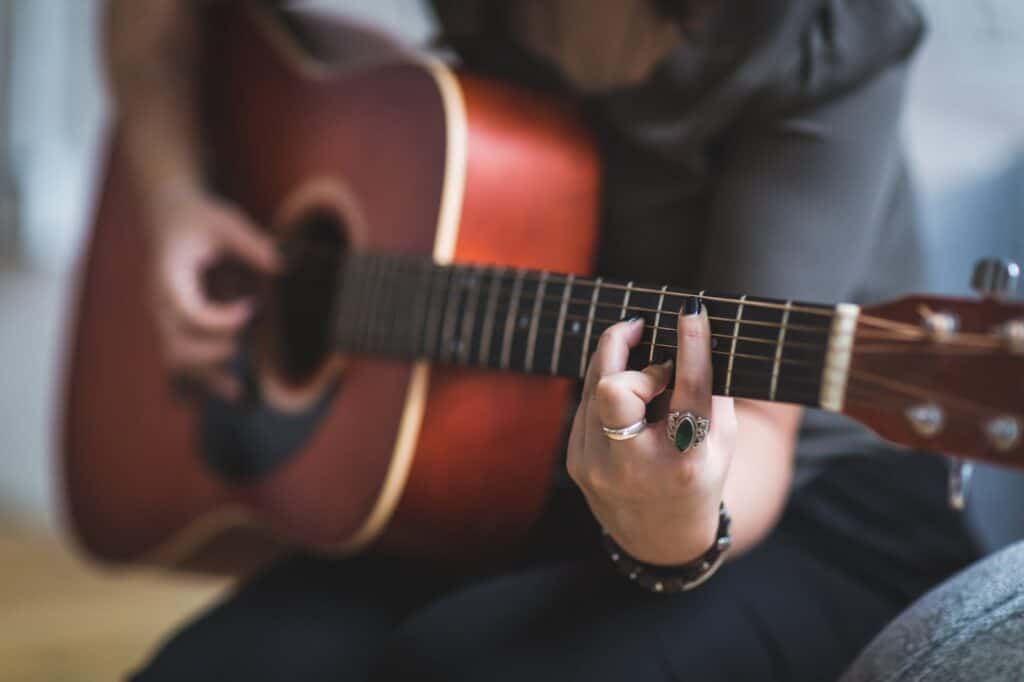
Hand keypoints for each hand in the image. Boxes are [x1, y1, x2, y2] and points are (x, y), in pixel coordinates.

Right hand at [146, 185, 279, 398]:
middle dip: (211, 354)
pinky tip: (235, 393)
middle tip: (243, 345)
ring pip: (177, 362)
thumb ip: (252, 243)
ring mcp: (167, 320)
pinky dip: (205, 381)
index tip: (253, 308)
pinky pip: (183, 365)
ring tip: (242, 392)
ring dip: (208, 378)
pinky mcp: (177, 329)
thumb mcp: (226, 221)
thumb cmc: (201, 221)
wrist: (171, 221)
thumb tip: (281, 265)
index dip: (219, 319)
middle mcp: (162, 303)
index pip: (186, 309)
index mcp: (170, 275)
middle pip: (175, 345)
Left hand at [567, 302, 737, 565]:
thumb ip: (710, 390)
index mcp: (686, 462)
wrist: (659, 537)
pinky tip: (626, 394)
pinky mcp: (575, 459)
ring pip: (592, 384)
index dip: (691, 347)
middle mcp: (637, 466)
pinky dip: (606, 386)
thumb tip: (692, 330)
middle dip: (625, 349)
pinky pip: (584, 401)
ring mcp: (598, 465)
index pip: (689, 392)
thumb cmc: (699, 475)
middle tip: (644, 329)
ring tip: (641, 361)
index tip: (690, 311)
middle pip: (615, 388)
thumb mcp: (721, 441)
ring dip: (617, 362)